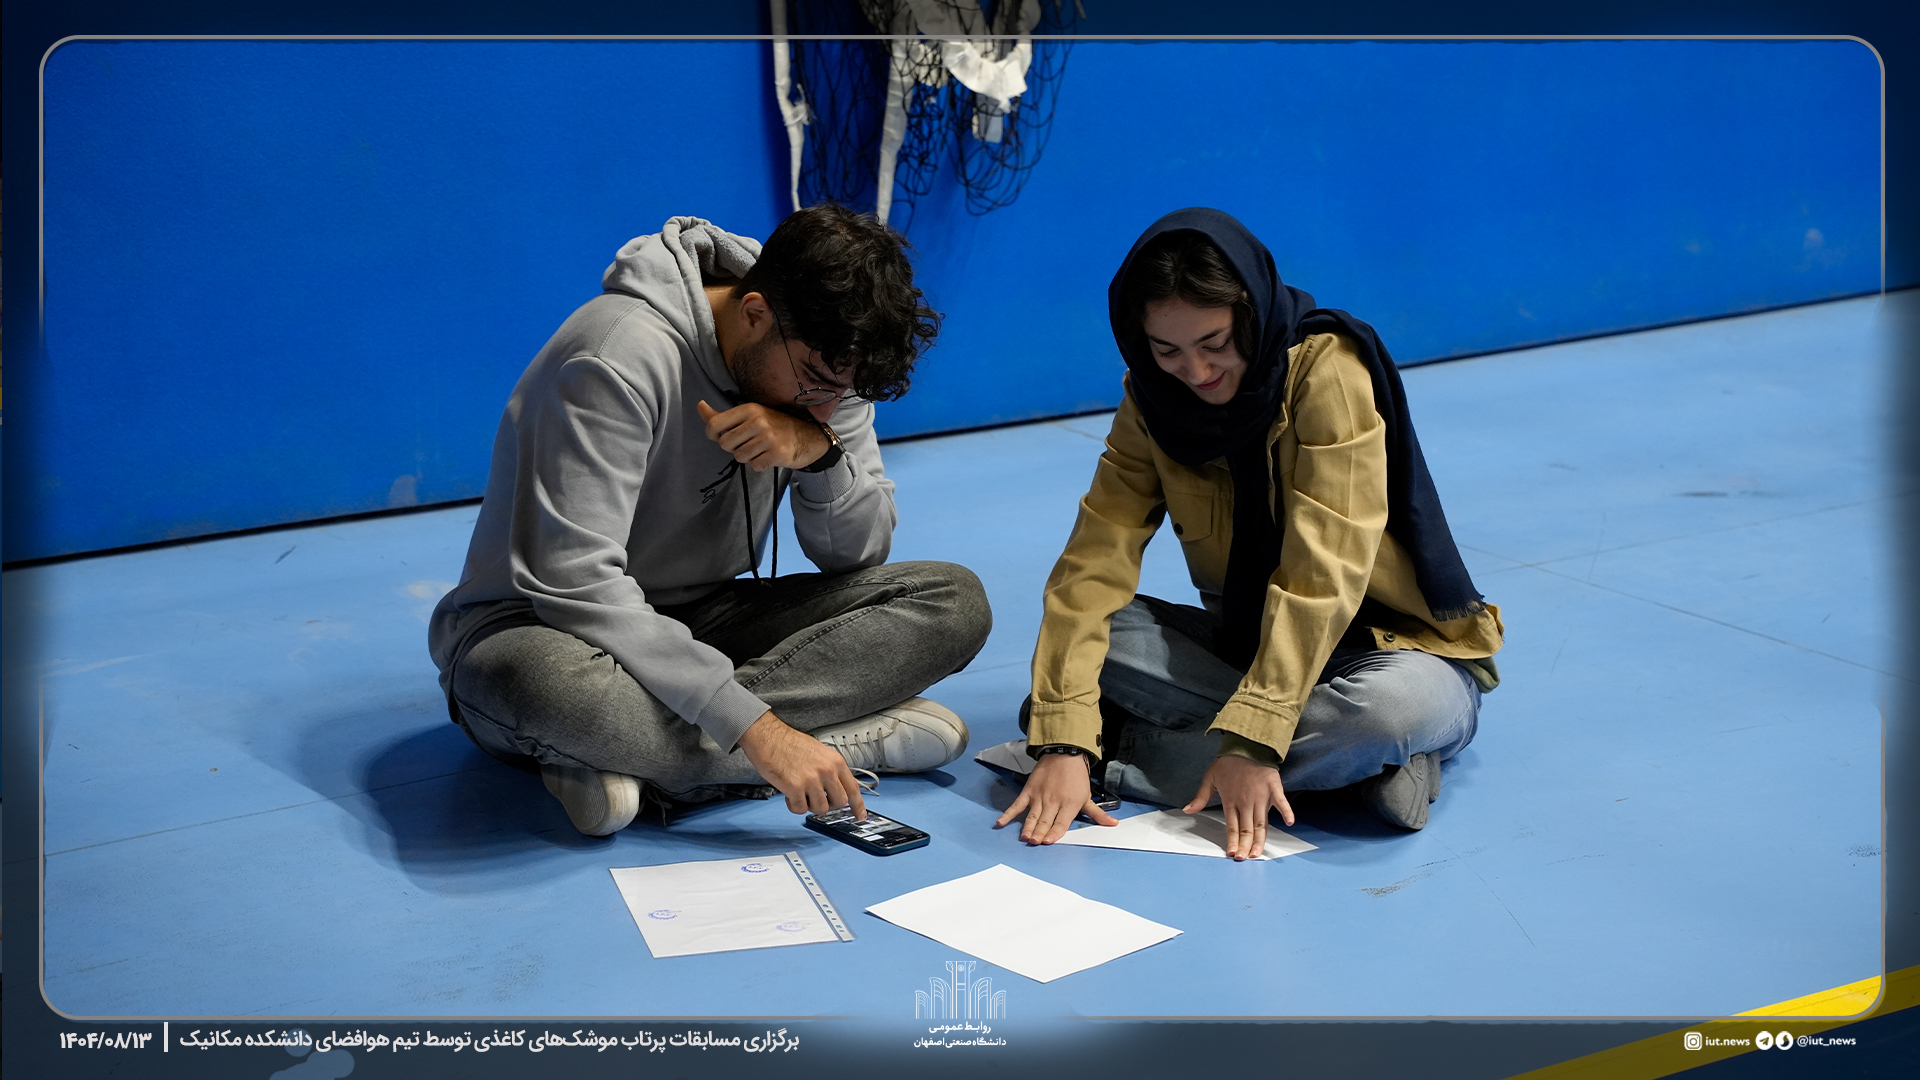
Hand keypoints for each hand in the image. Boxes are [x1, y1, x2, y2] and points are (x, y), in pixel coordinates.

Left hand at [697, 400, 828, 471]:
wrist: (808, 436)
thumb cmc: (773, 425)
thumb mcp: (749, 414)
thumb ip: (721, 414)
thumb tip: (699, 405)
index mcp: (749, 408)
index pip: (714, 425)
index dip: (712, 434)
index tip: (721, 436)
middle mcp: (758, 421)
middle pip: (724, 444)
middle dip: (733, 447)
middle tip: (746, 443)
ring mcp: (768, 438)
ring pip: (739, 457)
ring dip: (747, 456)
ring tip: (759, 448)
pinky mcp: (777, 454)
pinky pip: (754, 466)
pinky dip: (759, 464)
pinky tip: (768, 456)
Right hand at [737, 711, 866, 819]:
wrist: (767, 736)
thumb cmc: (788, 743)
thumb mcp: (819, 752)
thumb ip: (830, 770)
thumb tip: (835, 789)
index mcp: (835, 761)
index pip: (852, 788)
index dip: (858, 805)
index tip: (860, 816)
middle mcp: (827, 770)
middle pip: (839, 802)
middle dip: (828, 804)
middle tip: (815, 798)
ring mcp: (811, 779)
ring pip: (820, 809)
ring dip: (809, 805)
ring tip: (799, 792)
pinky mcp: (795, 787)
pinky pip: (800, 809)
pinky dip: (793, 806)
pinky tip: (788, 794)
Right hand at [993, 751, 1117, 844]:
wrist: (1064, 754)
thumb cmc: (1076, 776)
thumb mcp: (1087, 796)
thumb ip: (1098, 814)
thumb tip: (1113, 824)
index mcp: (1069, 804)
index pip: (1061, 823)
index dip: (1054, 833)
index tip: (1048, 842)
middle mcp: (1053, 801)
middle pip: (1045, 821)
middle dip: (1039, 833)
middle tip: (1034, 842)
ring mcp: (1039, 796)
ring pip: (1032, 815)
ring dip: (1027, 826)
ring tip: (1024, 836)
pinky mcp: (1029, 791)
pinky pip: (1018, 804)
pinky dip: (1009, 814)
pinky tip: (1001, 823)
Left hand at [1184, 755, 1293, 860]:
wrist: (1245, 744)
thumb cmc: (1228, 762)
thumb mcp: (1210, 778)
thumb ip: (1200, 797)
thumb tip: (1188, 810)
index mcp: (1230, 801)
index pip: (1232, 826)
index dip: (1232, 841)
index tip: (1232, 854)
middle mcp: (1245, 801)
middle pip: (1246, 829)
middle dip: (1245, 846)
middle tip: (1245, 859)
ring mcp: (1260, 795)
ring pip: (1261, 822)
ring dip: (1260, 839)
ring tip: (1258, 853)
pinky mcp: (1273, 787)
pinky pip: (1281, 801)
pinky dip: (1286, 811)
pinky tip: (1289, 823)